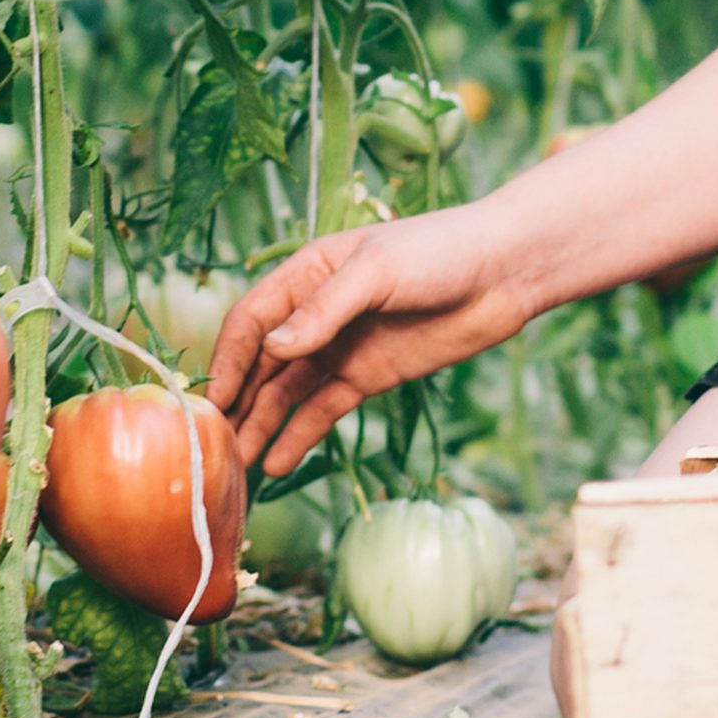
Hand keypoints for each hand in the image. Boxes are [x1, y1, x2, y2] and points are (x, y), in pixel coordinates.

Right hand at [207, 208, 538, 477]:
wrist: (505, 271)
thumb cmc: (439, 251)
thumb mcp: (377, 272)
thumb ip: (323, 311)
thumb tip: (271, 349)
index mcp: (307, 275)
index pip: (252, 321)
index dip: (229, 360)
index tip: (212, 402)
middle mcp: (316, 314)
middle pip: (262, 362)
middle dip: (238, 401)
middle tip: (214, 445)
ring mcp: (341, 348)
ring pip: (287, 392)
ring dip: (262, 425)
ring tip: (240, 465)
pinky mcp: (369, 377)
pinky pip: (324, 410)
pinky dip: (300, 435)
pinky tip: (278, 463)